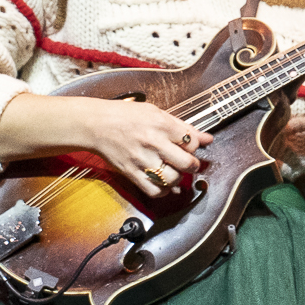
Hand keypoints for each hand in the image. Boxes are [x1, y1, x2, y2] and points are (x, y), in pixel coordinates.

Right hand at [0, 92, 213, 198]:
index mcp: (162, 124)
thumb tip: (207, 137)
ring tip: (174, 171)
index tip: (190, 147)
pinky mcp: (132, 173)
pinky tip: (163, 183)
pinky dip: (163, 191)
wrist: (97, 125)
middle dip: (193, 166)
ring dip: (178, 178)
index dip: (196, 146)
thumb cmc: (127, 116)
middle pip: (186, 163)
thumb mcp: (157, 113)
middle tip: (189, 164)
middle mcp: (153, 142)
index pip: (192, 142)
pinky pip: (154, 190)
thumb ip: (183, 126)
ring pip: (172, 178)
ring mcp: (142, 159)